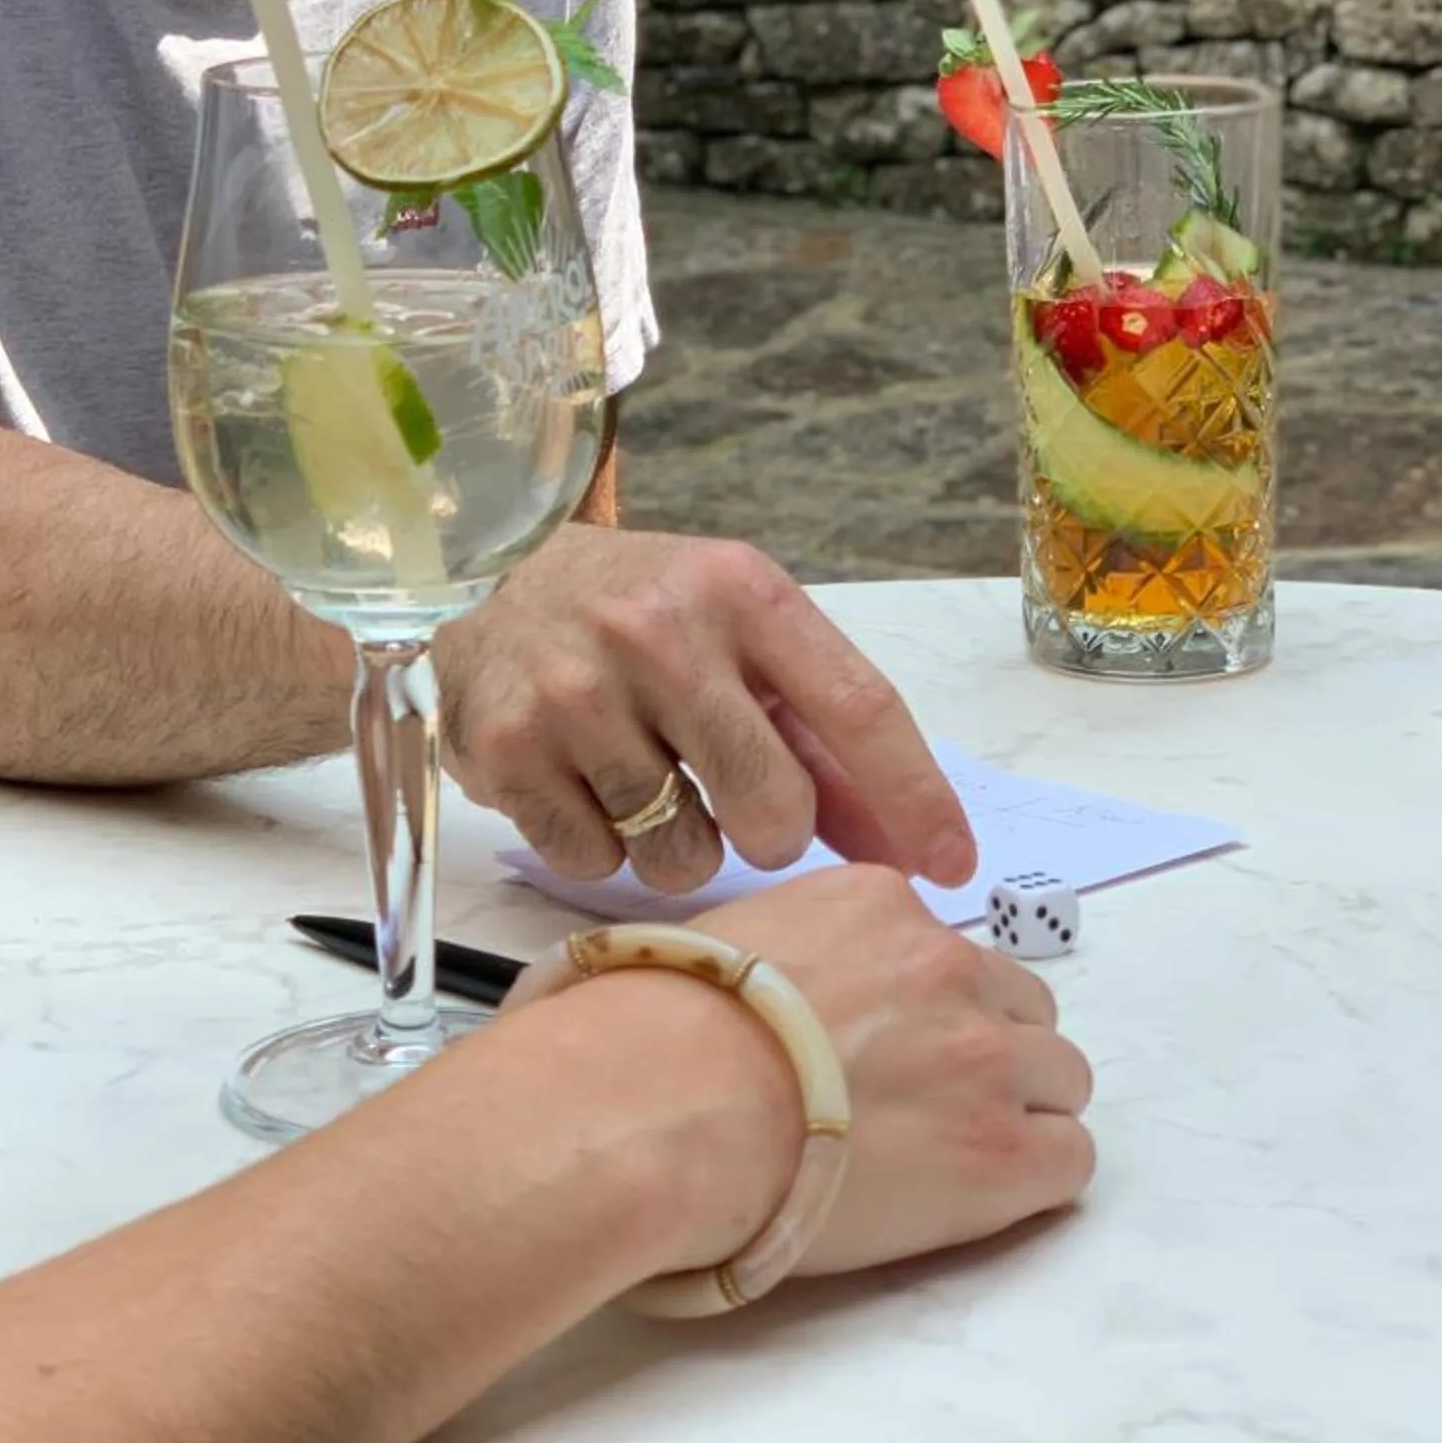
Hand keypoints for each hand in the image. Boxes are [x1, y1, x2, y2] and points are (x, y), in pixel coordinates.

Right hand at [435, 527, 974, 896]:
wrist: (487, 575)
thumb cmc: (638, 612)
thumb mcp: (737, 634)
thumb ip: (820, 736)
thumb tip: (913, 847)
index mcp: (739, 589)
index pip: (856, 705)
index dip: (916, 798)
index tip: (954, 867)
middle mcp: (658, 632)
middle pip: (773, 809)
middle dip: (771, 832)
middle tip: (736, 800)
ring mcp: (576, 692)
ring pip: (683, 856)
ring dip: (679, 843)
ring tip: (644, 779)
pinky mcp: (507, 749)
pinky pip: (597, 864)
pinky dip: (602, 846)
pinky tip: (582, 785)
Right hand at [511, 862, 1093, 1282]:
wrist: (658, 1111)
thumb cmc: (652, 1032)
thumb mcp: (725, 941)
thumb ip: (790, 952)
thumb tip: (782, 994)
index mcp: (877, 904)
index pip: (943, 949)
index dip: (919, 1009)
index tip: (879, 1050)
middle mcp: (944, 963)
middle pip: (1018, 1006)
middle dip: (982, 1052)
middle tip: (918, 1108)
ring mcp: (983, 1055)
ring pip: (1059, 1077)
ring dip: (1016, 1113)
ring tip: (943, 1160)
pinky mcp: (1002, 1153)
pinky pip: (1070, 1160)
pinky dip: (1034, 1181)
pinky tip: (972, 1200)